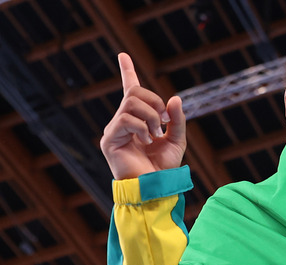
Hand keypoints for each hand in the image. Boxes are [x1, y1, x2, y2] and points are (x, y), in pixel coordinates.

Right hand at [100, 53, 186, 179]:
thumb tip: (174, 98)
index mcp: (138, 120)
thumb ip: (176, 120)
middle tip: (164, 121)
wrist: (155, 187)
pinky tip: (146, 141)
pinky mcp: (109, 140)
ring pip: (131, 104)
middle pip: (134, 92)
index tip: (123, 55)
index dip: (128, 72)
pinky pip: (125, 119)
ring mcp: (114, 130)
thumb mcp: (177, 140)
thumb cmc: (164, 168)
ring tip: (155, 135)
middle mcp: (123, 122)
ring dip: (150, 117)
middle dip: (154, 102)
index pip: (130, 91)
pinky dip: (141, 127)